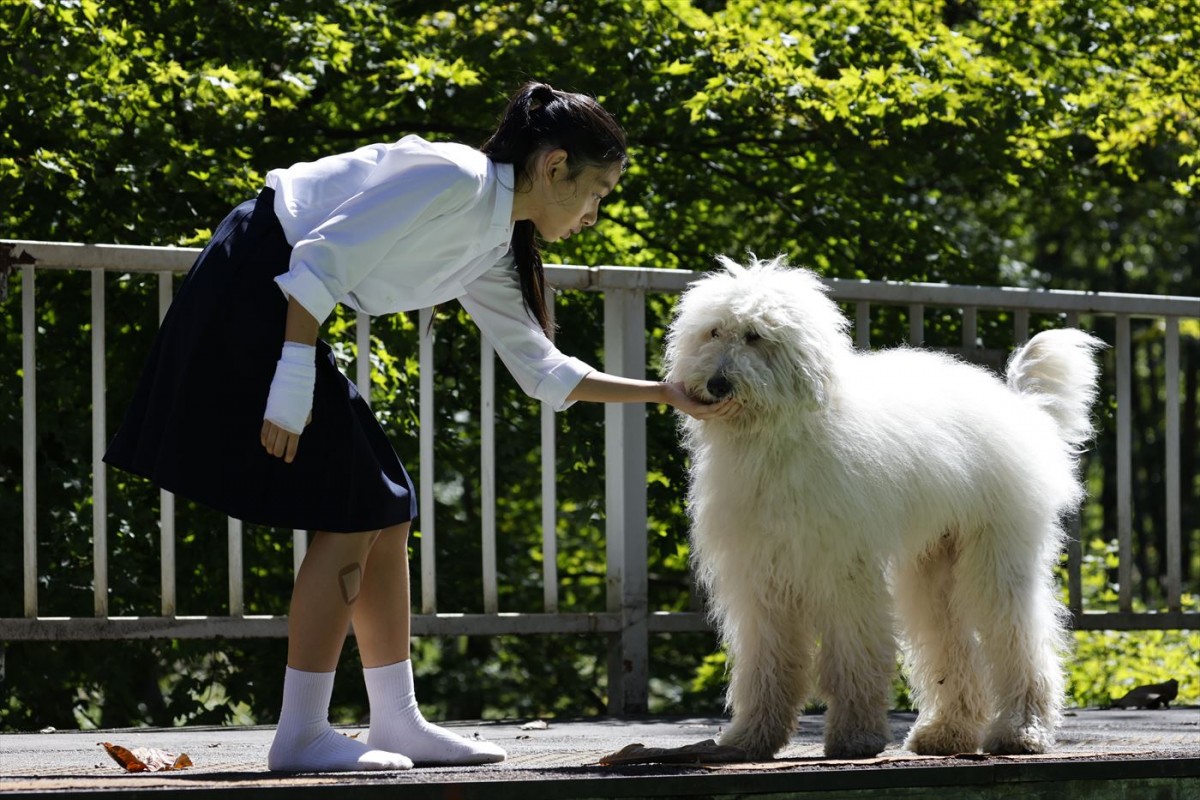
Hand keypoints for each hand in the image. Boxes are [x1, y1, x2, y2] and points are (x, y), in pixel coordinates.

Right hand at [262, 340, 316, 460]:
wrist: (293, 379)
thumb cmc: (303, 394)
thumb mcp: (307, 408)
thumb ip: (303, 420)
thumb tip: (300, 427)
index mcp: (296, 423)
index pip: (292, 443)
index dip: (290, 453)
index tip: (288, 460)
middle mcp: (284, 422)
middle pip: (279, 443)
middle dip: (278, 451)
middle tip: (279, 455)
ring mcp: (275, 418)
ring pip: (270, 438)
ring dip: (270, 446)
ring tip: (271, 451)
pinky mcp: (268, 413)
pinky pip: (264, 428)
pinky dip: (263, 436)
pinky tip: (264, 442)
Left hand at [662, 381, 741, 420]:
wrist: (668, 392)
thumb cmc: (683, 390)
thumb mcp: (700, 389)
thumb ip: (710, 389)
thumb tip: (722, 381)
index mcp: (705, 412)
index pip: (724, 415)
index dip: (734, 411)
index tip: (743, 404)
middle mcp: (703, 416)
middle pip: (724, 415)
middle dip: (735, 409)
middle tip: (744, 402)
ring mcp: (700, 414)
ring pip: (719, 413)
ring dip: (729, 407)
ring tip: (737, 400)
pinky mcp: (695, 410)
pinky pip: (711, 410)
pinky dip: (720, 405)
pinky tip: (727, 399)